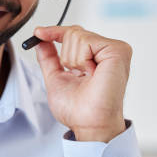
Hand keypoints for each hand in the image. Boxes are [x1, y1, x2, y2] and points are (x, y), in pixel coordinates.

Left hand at [34, 25, 131, 141]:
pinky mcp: (118, 50)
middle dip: (65, 56)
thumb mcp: (56, 78)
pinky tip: (92, 74)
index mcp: (96, 57)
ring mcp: (115, 49)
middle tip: (77, 76)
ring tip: (87, 78)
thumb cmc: (78, 110)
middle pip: (73, 32)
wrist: (88, 125)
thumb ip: (49, 58)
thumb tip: (40, 39)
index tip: (38, 32)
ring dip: (73, 61)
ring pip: (76, 35)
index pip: (75, 33)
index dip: (54, 31)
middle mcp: (107, 51)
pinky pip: (85, 41)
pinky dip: (81, 60)